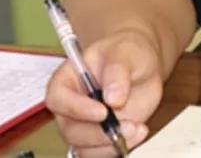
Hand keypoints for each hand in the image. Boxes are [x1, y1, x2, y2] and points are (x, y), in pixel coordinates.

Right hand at [45, 28, 163, 155]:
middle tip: (127, 125)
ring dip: (110, 145)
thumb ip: (118, 71)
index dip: (77, 109)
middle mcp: (70, 106)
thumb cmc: (127, 52)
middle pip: (71, 130)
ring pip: (84, 148)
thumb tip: (113, 97)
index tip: (103, 111)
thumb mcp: (125, 52)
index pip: (58, 98)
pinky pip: (100, 153)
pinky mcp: (99, 138)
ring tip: (137, 129)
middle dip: (99, 133)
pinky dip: (118, 149)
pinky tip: (137, 133)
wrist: (142, 65)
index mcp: (67, 79)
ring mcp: (84, 125)